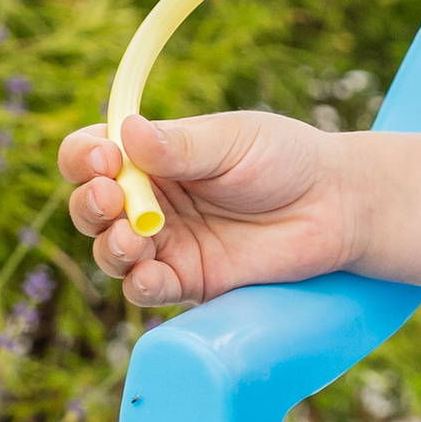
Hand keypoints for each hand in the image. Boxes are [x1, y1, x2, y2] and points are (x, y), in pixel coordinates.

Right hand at [59, 109, 365, 310]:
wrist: (336, 204)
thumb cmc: (285, 159)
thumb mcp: (233, 141)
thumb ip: (182, 145)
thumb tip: (126, 132)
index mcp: (151, 156)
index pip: (92, 155)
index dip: (84, 157)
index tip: (102, 156)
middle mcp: (150, 200)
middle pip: (91, 207)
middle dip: (91, 204)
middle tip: (112, 196)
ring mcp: (166, 243)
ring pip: (112, 251)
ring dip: (111, 245)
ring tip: (134, 235)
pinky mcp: (190, 279)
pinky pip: (148, 288)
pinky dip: (139, 284)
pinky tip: (147, 273)